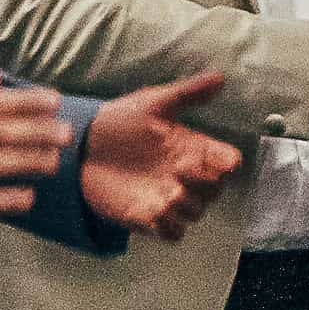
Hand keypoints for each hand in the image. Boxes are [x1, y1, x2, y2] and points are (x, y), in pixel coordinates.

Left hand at [81, 72, 244, 240]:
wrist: (81, 146)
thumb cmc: (119, 120)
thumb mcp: (153, 102)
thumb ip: (187, 93)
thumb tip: (221, 77)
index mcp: (192, 148)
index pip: (227, 162)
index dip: (227, 163)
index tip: (220, 158)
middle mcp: (185, 176)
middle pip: (216, 191)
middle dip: (206, 184)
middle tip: (182, 169)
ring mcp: (168, 198)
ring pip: (196, 213)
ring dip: (188, 206)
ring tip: (169, 192)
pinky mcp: (148, 217)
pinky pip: (173, 233)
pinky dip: (170, 227)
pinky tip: (155, 210)